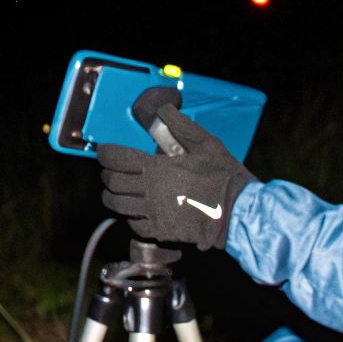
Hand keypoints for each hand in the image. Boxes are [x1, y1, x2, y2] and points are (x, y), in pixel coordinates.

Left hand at [97, 105, 256, 249]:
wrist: (239, 213)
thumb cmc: (223, 176)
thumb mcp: (206, 142)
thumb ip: (180, 125)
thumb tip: (163, 109)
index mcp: (157, 168)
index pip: (115, 159)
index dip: (104, 153)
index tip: (104, 151)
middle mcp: (150, 191)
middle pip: (111, 182)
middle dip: (107, 173)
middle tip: (112, 169)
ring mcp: (153, 214)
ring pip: (117, 205)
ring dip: (112, 196)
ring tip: (118, 190)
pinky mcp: (161, 232)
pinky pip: (133, 224)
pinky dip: (129, 216)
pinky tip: (136, 209)